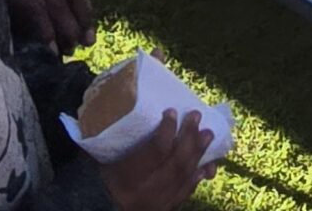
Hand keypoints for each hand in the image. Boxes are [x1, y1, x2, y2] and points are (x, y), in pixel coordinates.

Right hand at [99, 110, 218, 210]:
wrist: (107, 210)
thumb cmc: (104, 182)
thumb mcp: (105, 162)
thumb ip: (119, 142)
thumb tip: (125, 110)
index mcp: (129, 178)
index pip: (156, 151)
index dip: (166, 130)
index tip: (171, 111)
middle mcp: (147, 192)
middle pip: (175, 163)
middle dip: (189, 138)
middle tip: (196, 116)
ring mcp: (159, 203)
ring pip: (183, 176)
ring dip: (198, 154)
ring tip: (208, 134)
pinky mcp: (167, 208)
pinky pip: (185, 193)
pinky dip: (196, 177)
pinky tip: (206, 166)